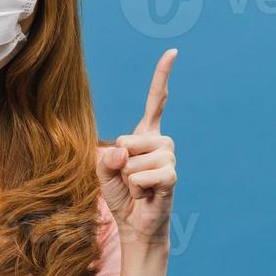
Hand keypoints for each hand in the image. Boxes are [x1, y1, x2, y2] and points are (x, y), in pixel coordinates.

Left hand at [95, 49, 177, 245]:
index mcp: (145, 134)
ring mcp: (169, 158)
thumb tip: (123, 151)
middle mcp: (162, 141)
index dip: (162, 76)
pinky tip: (146, 195)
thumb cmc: (119, 193)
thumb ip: (106, 156)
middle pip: (127, 139)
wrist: (133, 223)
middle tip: (129, 179)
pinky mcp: (171, 177)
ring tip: (138, 188)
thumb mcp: (102, 169)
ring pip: (132, 161)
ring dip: (128, 179)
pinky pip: (142, 176)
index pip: (156, 100)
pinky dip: (136, 188)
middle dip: (119, 162)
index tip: (173, 52)